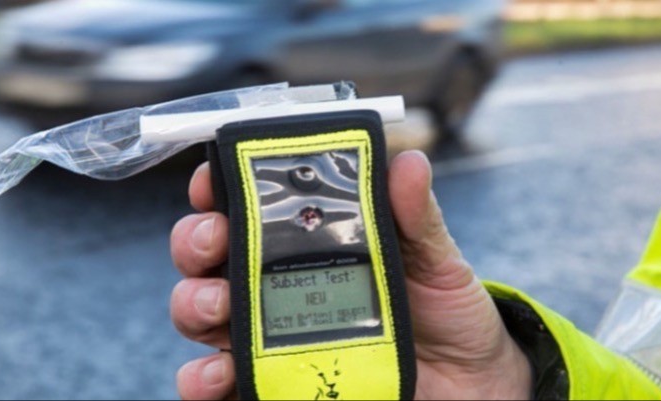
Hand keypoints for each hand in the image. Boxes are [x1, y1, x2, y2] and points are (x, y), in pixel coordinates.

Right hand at [169, 150, 531, 399]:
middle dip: (195, 239)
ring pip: (199, 310)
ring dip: (193, 302)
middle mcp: (274, 281)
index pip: (247, 203)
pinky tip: (218, 372)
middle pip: (207, 253)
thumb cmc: (444, 311)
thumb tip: (408, 163)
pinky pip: (217, 380)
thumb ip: (415, 216)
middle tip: (215, 239)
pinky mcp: (271, 379)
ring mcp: (268, 332)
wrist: (467, 382)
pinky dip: (202, 376)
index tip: (214, 178)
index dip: (218, 184)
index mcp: (307, 239)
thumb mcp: (435, 258)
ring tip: (218, 306)